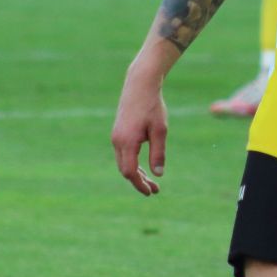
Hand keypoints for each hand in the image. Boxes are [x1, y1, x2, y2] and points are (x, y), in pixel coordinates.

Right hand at [111, 69, 167, 195]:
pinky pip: (123, 153)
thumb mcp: (160, 130)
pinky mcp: (118, 132)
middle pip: (125, 170)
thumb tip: (158, 174)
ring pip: (123, 162)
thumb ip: (158, 153)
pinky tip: (144, 165)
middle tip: (155, 190)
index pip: (130, 172)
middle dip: (139, 181)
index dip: (140, 184)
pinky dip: (132, 162)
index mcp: (127, 142)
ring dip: (136, 173)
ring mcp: (116, 136)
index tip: (151, 192)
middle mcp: (117, 141)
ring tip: (151, 181)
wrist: (140, 84)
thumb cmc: (152, 106)